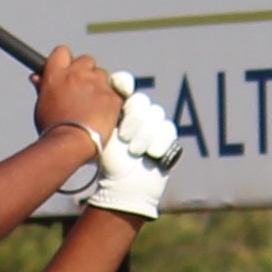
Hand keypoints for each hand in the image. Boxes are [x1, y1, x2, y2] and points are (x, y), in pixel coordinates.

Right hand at [34, 45, 119, 146]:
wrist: (70, 144)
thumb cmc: (53, 129)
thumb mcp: (42, 105)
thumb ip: (42, 87)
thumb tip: (36, 77)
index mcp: (56, 74)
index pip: (62, 52)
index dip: (67, 61)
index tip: (68, 71)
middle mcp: (77, 74)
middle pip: (86, 60)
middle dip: (86, 72)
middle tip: (83, 90)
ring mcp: (96, 84)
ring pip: (103, 74)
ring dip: (100, 85)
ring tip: (93, 105)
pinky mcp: (112, 96)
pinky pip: (115, 92)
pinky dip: (111, 101)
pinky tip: (103, 114)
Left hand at [82, 90, 178, 218]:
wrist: (125, 187)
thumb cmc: (109, 163)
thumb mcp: (104, 136)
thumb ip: (105, 113)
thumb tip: (104, 92)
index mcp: (117, 109)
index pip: (123, 85)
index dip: (123, 84)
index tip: (123, 90)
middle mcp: (135, 113)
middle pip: (141, 101)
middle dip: (135, 119)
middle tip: (125, 137)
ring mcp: (152, 124)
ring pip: (156, 115)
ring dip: (144, 135)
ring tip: (134, 151)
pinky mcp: (166, 136)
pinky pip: (168, 129)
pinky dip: (159, 142)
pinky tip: (151, 154)